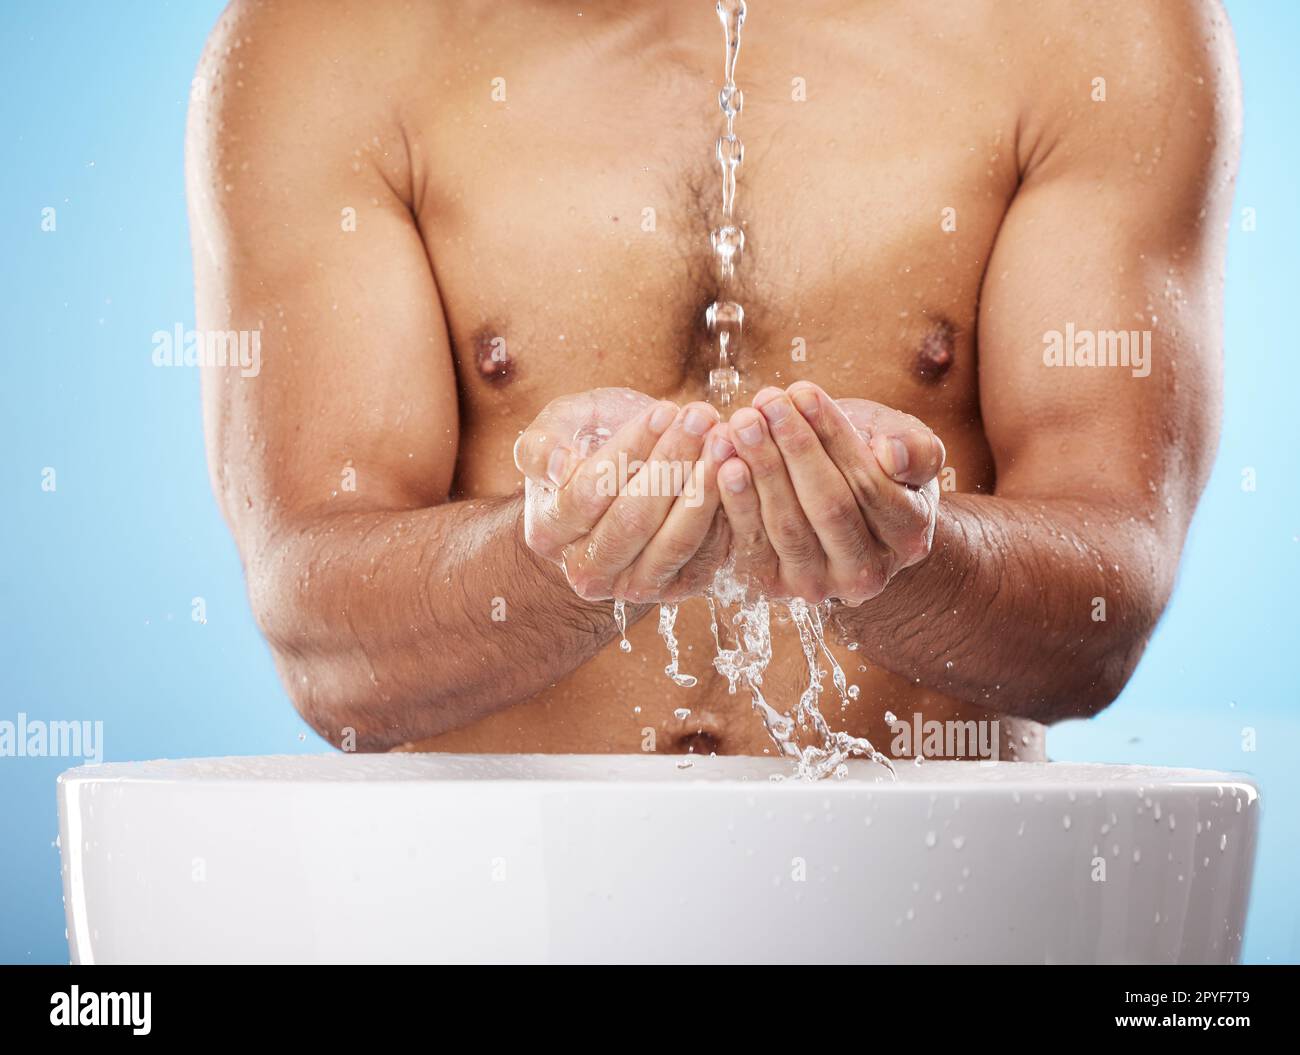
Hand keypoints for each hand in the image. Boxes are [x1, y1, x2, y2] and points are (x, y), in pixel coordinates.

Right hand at [514, 388, 734, 601]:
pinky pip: (707, 555)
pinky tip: (736, 470)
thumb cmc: (588, 445)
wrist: (623, 481)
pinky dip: (725, 512)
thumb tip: (560, 468)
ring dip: (703, 488)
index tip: (665, 409)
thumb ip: (540, 445)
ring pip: (673, 541)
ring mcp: (634, 585)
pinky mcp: (679, 587)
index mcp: (549, 532)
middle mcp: (588, 571)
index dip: (630, 450)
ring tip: (723, 440)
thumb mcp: (557, 430)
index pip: (589, 492)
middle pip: (633, 519)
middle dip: (672, 462)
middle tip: (702, 417)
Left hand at [717, 382, 944, 604]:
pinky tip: (723, 462)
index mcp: (908, 537)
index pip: (871, 483)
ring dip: (761, 470)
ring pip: (788, 526)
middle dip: (794, 448)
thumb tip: (890, 453)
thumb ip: (915, 449)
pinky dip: (734, 503)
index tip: (804, 392)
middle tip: (765, 402)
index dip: (835, 437)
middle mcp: (866, 573)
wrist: (845, 507)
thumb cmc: (877, 466)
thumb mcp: (910, 448)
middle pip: (829, 506)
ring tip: (741, 423)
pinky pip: (751, 545)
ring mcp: (818, 585)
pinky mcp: (773, 585)